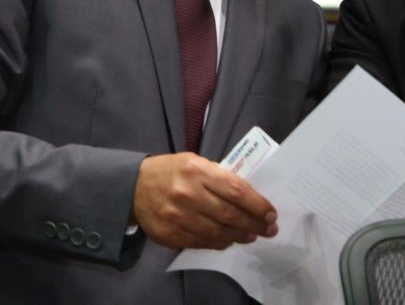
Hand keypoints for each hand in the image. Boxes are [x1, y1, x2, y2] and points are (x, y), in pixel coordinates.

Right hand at [132, 153, 278, 249]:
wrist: (133, 186)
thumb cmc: (172, 171)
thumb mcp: (196, 162)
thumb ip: (220, 177)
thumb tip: (249, 198)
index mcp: (196, 171)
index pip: (236, 191)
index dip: (257, 205)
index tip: (271, 213)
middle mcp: (187, 194)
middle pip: (230, 215)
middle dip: (254, 224)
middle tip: (269, 229)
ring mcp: (177, 217)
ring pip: (218, 232)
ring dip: (239, 236)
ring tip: (252, 235)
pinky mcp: (169, 235)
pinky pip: (202, 243)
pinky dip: (220, 242)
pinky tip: (229, 240)